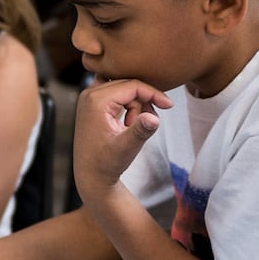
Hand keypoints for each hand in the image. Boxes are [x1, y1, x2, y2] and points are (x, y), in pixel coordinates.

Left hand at [73, 77, 172, 196]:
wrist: (91, 175)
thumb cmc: (107, 162)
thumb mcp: (127, 147)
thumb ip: (140, 130)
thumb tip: (153, 118)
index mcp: (96, 100)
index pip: (132, 85)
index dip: (153, 93)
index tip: (170, 106)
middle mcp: (89, 94)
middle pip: (127, 84)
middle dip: (143, 102)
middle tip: (148, 122)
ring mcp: (88, 97)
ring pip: (123, 89)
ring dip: (134, 105)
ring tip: (131, 127)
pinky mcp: (91, 103)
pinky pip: (116, 94)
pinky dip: (127, 106)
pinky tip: (127, 123)